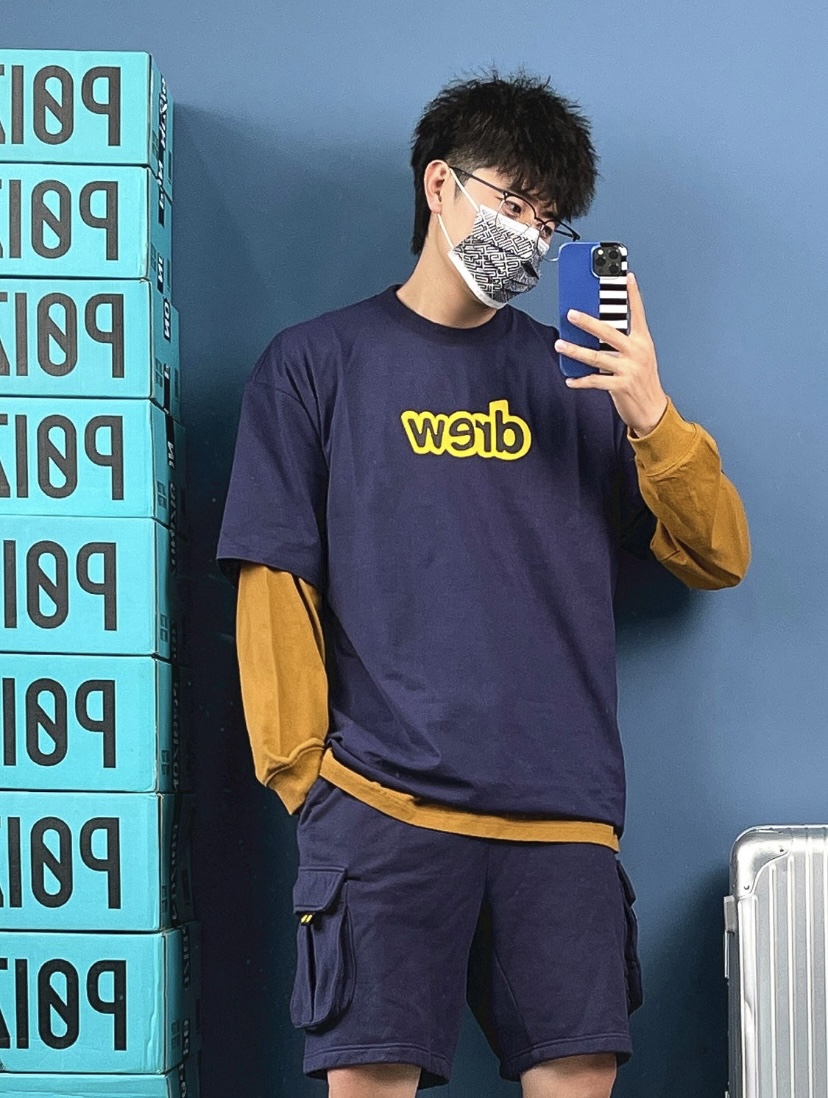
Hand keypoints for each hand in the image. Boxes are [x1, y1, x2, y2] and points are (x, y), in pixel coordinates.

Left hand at [554, 271, 667, 436]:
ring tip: (560, 345)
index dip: (631, 294)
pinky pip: (595, 381)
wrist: (653, 410)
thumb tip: (594, 333)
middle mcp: (637, 352)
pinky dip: (580, 380)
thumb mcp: (638, 357)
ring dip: (576, 351)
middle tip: (571, 313)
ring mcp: (629, 369)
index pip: (637, 313)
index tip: (625, 276)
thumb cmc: (642, 381)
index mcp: (642, 341)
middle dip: (588, 322)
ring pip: (597, 357)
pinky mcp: (620, 386)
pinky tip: (570, 378)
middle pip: (609, 332)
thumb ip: (620, 343)